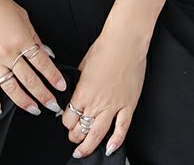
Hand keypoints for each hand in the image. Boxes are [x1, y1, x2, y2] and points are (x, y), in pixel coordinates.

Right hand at [0, 0, 68, 115]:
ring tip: (34, 109)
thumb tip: (45, 53)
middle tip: (52, 106)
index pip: (42, 63)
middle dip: (44, 95)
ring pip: (11, 87)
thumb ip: (34, 36)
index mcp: (21, 39)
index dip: (53, 77)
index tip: (60, 87)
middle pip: (30, 80)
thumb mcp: (22, 16)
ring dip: (24, 101)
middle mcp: (8, 53)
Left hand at [60, 24, 150, 158]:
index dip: (66, 122)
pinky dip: (116, 141)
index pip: (69, 117)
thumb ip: (79, 80)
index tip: (67, 122)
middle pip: (81, 130)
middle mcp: (96, 103)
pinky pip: (122, 129)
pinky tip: (110, 148)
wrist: (124, 43)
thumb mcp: (83, 64)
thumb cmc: (104, 48)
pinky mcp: (128, 106)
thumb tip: (76, 87)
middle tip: (74, 140)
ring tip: (84, 151)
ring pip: (98, 134)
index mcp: (82, 92)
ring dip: (89, 146)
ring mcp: (113, 106)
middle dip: (75, 137)